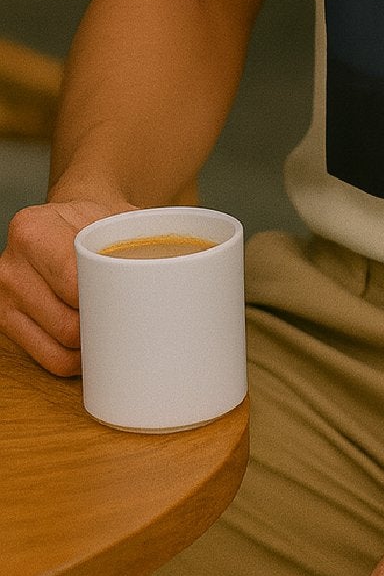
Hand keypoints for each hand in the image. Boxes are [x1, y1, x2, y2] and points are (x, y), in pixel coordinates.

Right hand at [0, 196, 132, 374]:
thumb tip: (175, 264)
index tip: (134, 302)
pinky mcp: (8, 323)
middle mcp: (11, 266)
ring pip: (59, 345)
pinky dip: (76, 359)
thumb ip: (138, 235)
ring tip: (118, 330)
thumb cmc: (96, 220)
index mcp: (32, 230)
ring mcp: (5, 298)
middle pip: (66, 322)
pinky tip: (96, 345)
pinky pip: (48, 358)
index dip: (107, 299)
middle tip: (134, 321)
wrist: (67, 221)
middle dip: (104, 326)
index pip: (72, 282)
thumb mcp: (116, 215)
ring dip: (92, 346)